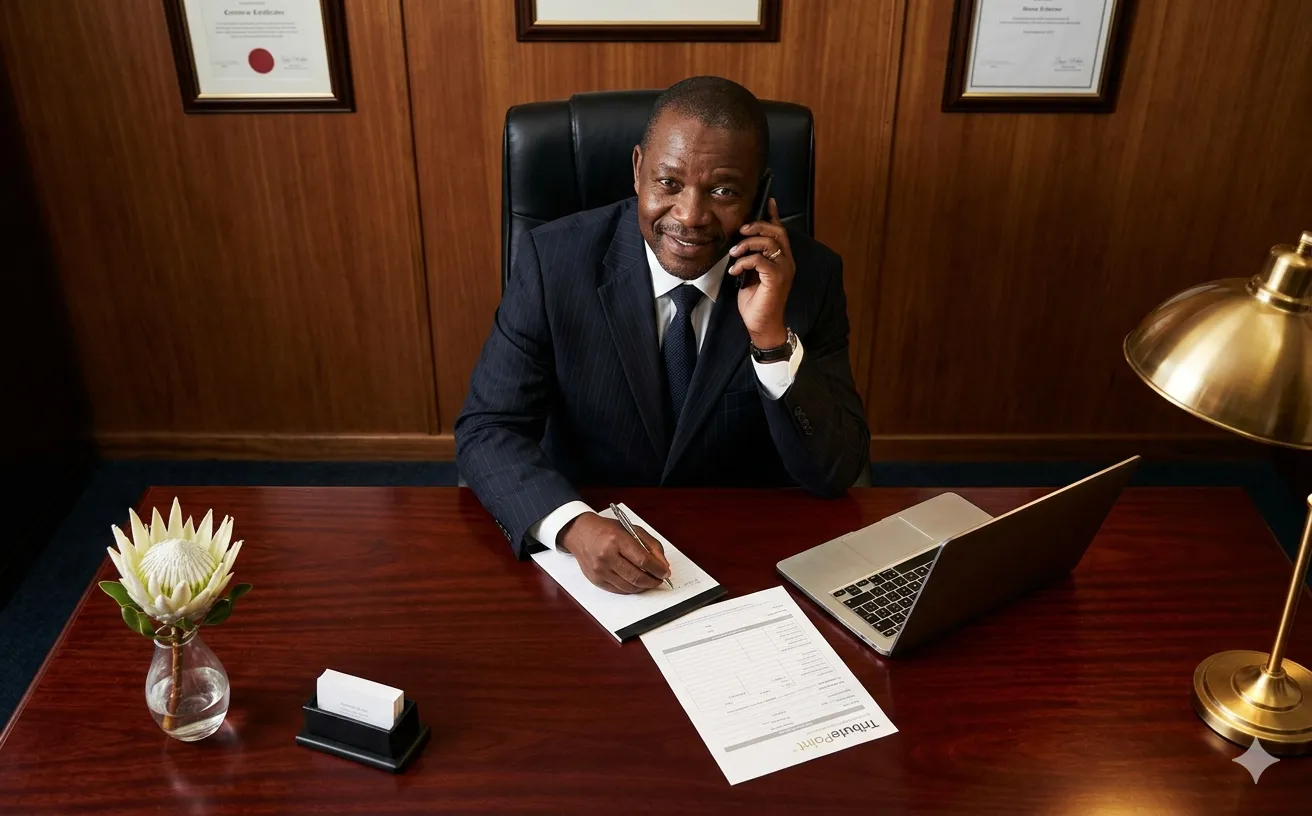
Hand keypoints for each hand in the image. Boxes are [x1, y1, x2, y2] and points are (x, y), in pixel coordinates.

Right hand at [558, 513, 670, 593]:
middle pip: (637, 577)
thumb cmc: (607, 530)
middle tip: (660, 579)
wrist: (580, 533)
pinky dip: (631, 588)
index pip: (643, 560)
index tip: (666, 572)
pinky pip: (619, 590)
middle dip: (653, 581)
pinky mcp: (596, 580)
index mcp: (617, 539)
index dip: (658, 569)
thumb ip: (651, 545)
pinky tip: (636, 583)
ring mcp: (600, 570)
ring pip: (629, 587)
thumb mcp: (631, 529)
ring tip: (650, 581)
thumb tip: (663, 565)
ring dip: (643, 586)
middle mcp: (606, 556)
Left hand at [728, 197, 793, 348]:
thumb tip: (740, 243)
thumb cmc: (756, 302)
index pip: (780, 231)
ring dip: (746, 245)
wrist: (761, 325)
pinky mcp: (776, 279)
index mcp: (782, 259)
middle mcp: (787, 262)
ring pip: (768, 243)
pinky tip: (735, 270)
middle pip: (776, 232)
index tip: (768, 200)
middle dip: (757, 226)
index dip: (774, 215)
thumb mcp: (751, 274)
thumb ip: (751, 258)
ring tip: (734, 254)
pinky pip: (760, 260)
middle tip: (740, 231)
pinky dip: (744, 262)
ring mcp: (784, 270)